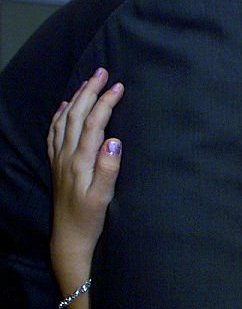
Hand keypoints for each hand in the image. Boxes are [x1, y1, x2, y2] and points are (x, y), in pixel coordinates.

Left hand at [48, 68, 123, 292]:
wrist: (68, 236)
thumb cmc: (89, 218)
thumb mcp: (103, 197)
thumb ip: (108, 168)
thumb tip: (114, 141)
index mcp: (80, 160)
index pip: (94, 123)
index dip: (105, 102)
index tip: (119, 86)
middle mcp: (67, 155)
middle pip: (77, 115)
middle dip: (89, 91)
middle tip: (102, 72)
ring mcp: (59, 158)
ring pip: (65, 120)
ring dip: (76, 98)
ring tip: (87, 83)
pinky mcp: (58, 164)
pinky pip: (55, 132)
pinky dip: (60, 115)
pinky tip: (65, 107)